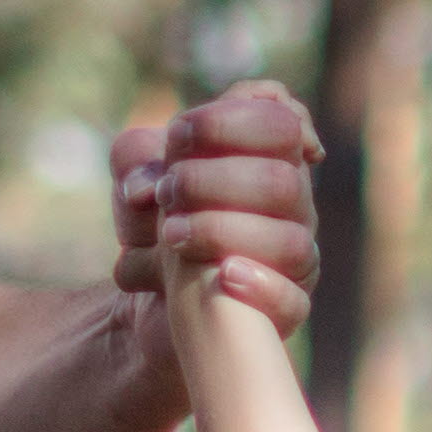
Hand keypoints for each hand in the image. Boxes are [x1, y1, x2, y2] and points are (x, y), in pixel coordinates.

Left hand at [119, 78, 319, 335]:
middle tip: (167, 192)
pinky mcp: (286, 311)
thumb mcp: (137, 183)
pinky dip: (261, 285)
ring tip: (169, 236)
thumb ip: (137, 157)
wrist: (147, 304)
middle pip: (285, 181)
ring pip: (292, 242)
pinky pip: (292, 301)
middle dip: (215, 180)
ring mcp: (295, 261)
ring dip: (223, 231)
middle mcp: (292, 208)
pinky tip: (223, 276)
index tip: (178, 135)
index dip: (231, 121)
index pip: (282, 122)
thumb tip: (148, 186)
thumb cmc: (154, 231)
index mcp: (269, 161)